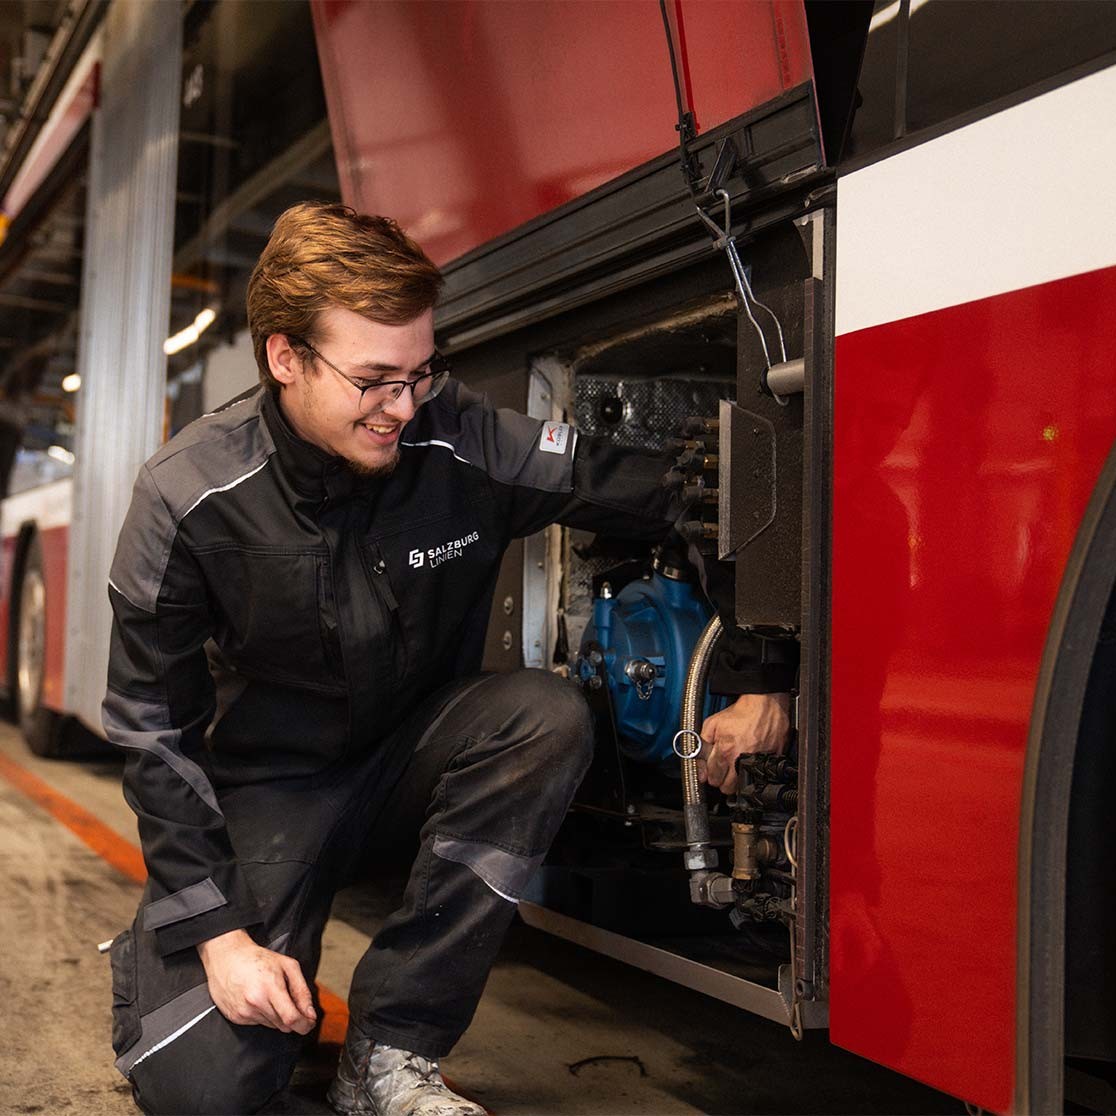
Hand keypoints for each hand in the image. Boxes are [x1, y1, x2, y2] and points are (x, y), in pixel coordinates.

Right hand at [197, 929, 316, 1033]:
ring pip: (272, 1026)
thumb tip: (310, 1014)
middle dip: (292, 1018)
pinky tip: (258, 999)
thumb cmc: (257, 959)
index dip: (304, 1025)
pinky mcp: (235, 1018)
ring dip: (277, 1016)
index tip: (309, 1023)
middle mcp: (255, 1003)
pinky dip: (263, 1015)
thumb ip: (302, 991)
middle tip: (290, 1000)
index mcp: (270, 988)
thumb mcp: (288, 966)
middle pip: (283, 1025)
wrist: (227, 957)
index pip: (291, 1018)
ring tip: (270, 995)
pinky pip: (258, 1023)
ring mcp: (243, 1012)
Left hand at [698, 693, 791, 794]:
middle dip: (722, 781)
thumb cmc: (741, 712)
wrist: (765, 703)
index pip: (713, 778)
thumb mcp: (712, 724)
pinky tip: (752, 764)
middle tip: (724, 770)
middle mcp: (741, 759)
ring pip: (743, 788)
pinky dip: (756, 774)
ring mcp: (758, 762)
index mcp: (725, 751)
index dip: (710, 775)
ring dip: (737, 781)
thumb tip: (700, 769)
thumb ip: (701, 746)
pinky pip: (762, 778)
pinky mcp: (772, 760)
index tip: (712, 771)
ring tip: (736, 768)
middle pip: (727, 788)